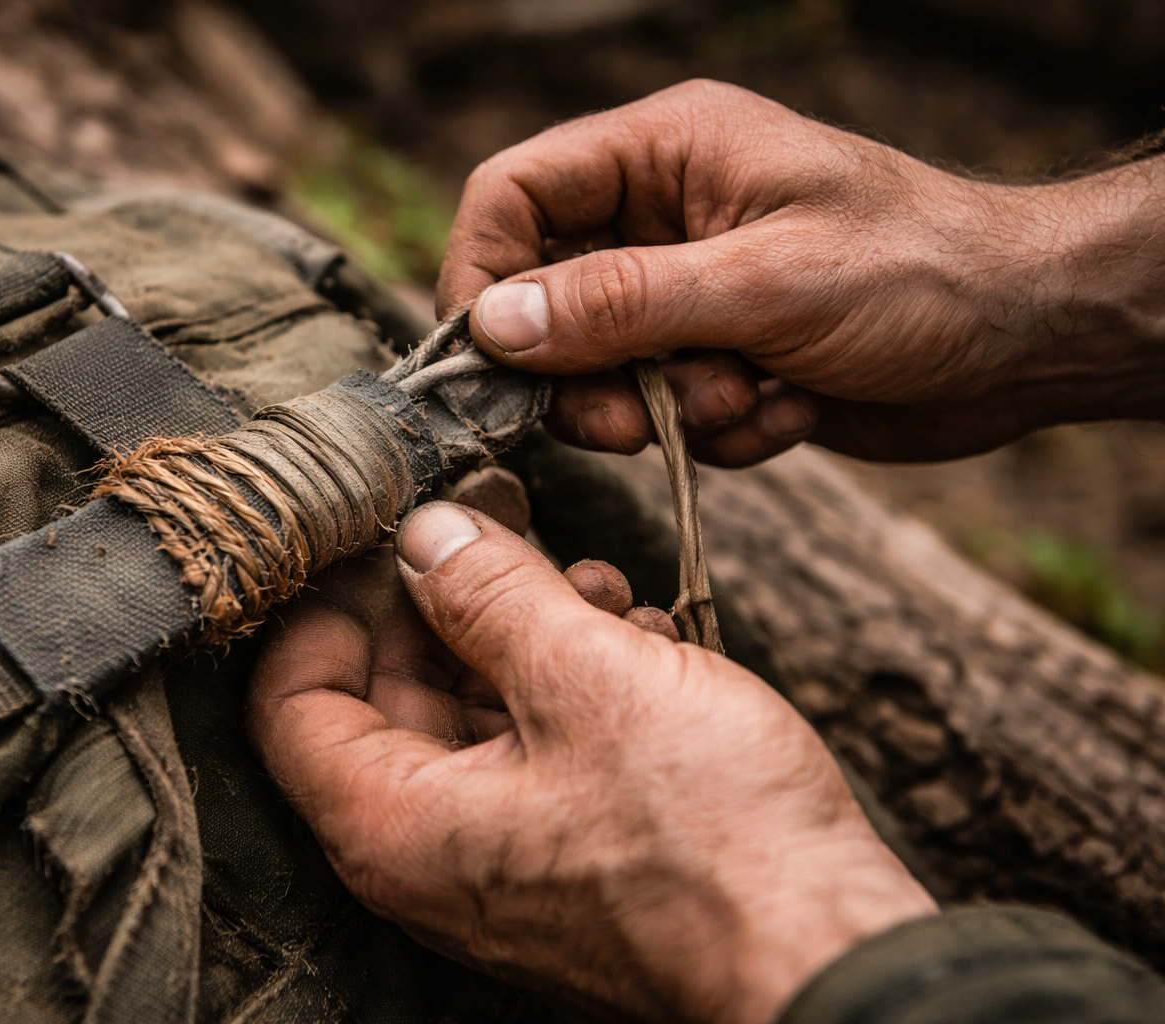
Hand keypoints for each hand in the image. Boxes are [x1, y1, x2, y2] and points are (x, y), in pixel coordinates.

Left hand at [246, 499, 935, 1023]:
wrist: (825, 954)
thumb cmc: (712, 841)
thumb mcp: (587, 677)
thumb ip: (488, 592)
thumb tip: (426, 533)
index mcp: (393, 824)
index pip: (290, 700)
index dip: (325, 602)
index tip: (380, 533)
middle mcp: (427, 854)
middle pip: (387, 696)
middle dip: (449, 600)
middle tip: (502, 521)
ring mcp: (499, 860)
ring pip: (474, 715)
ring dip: (525, 631)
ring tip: (597, 581)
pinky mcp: (567, 856)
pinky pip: (535, 751)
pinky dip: (572, 685)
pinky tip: (637, 639)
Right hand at [437, 79, 1164, 464]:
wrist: (1029, 339)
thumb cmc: (920, 274)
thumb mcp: (763, 284)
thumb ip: (620, 303)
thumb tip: (493, 325)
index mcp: (663, 155)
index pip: (512, 196)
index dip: (484, 278)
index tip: (497, 363)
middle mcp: (661, 219)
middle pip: (543, 300)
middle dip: (587, 375)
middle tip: (634, 419)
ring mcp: (689, 292)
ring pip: (602, 372)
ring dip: (667, 410)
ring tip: (747, 399)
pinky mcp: (718, 357)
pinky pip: (665, 412)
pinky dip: (718, 428)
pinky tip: (790, 408)